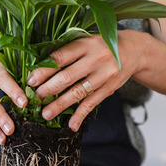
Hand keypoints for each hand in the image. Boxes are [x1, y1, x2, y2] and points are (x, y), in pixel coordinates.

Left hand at [28, 32, 142, 131]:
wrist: (134, 50)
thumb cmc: (101, 45)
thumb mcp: (86, 40)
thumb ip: (68, 51)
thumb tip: (39, 67)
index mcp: (85, 44)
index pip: (61, 57)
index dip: (44, 69)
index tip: (31, 80)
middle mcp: (95, 59)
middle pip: (68, 76)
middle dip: (49, 89)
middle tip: (35, 97)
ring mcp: (103, 75)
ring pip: (78, 92)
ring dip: (60, 105)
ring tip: (46, 114)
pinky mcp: (109, 88)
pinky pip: (92, 104)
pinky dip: (81, 115)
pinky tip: (71, 125)